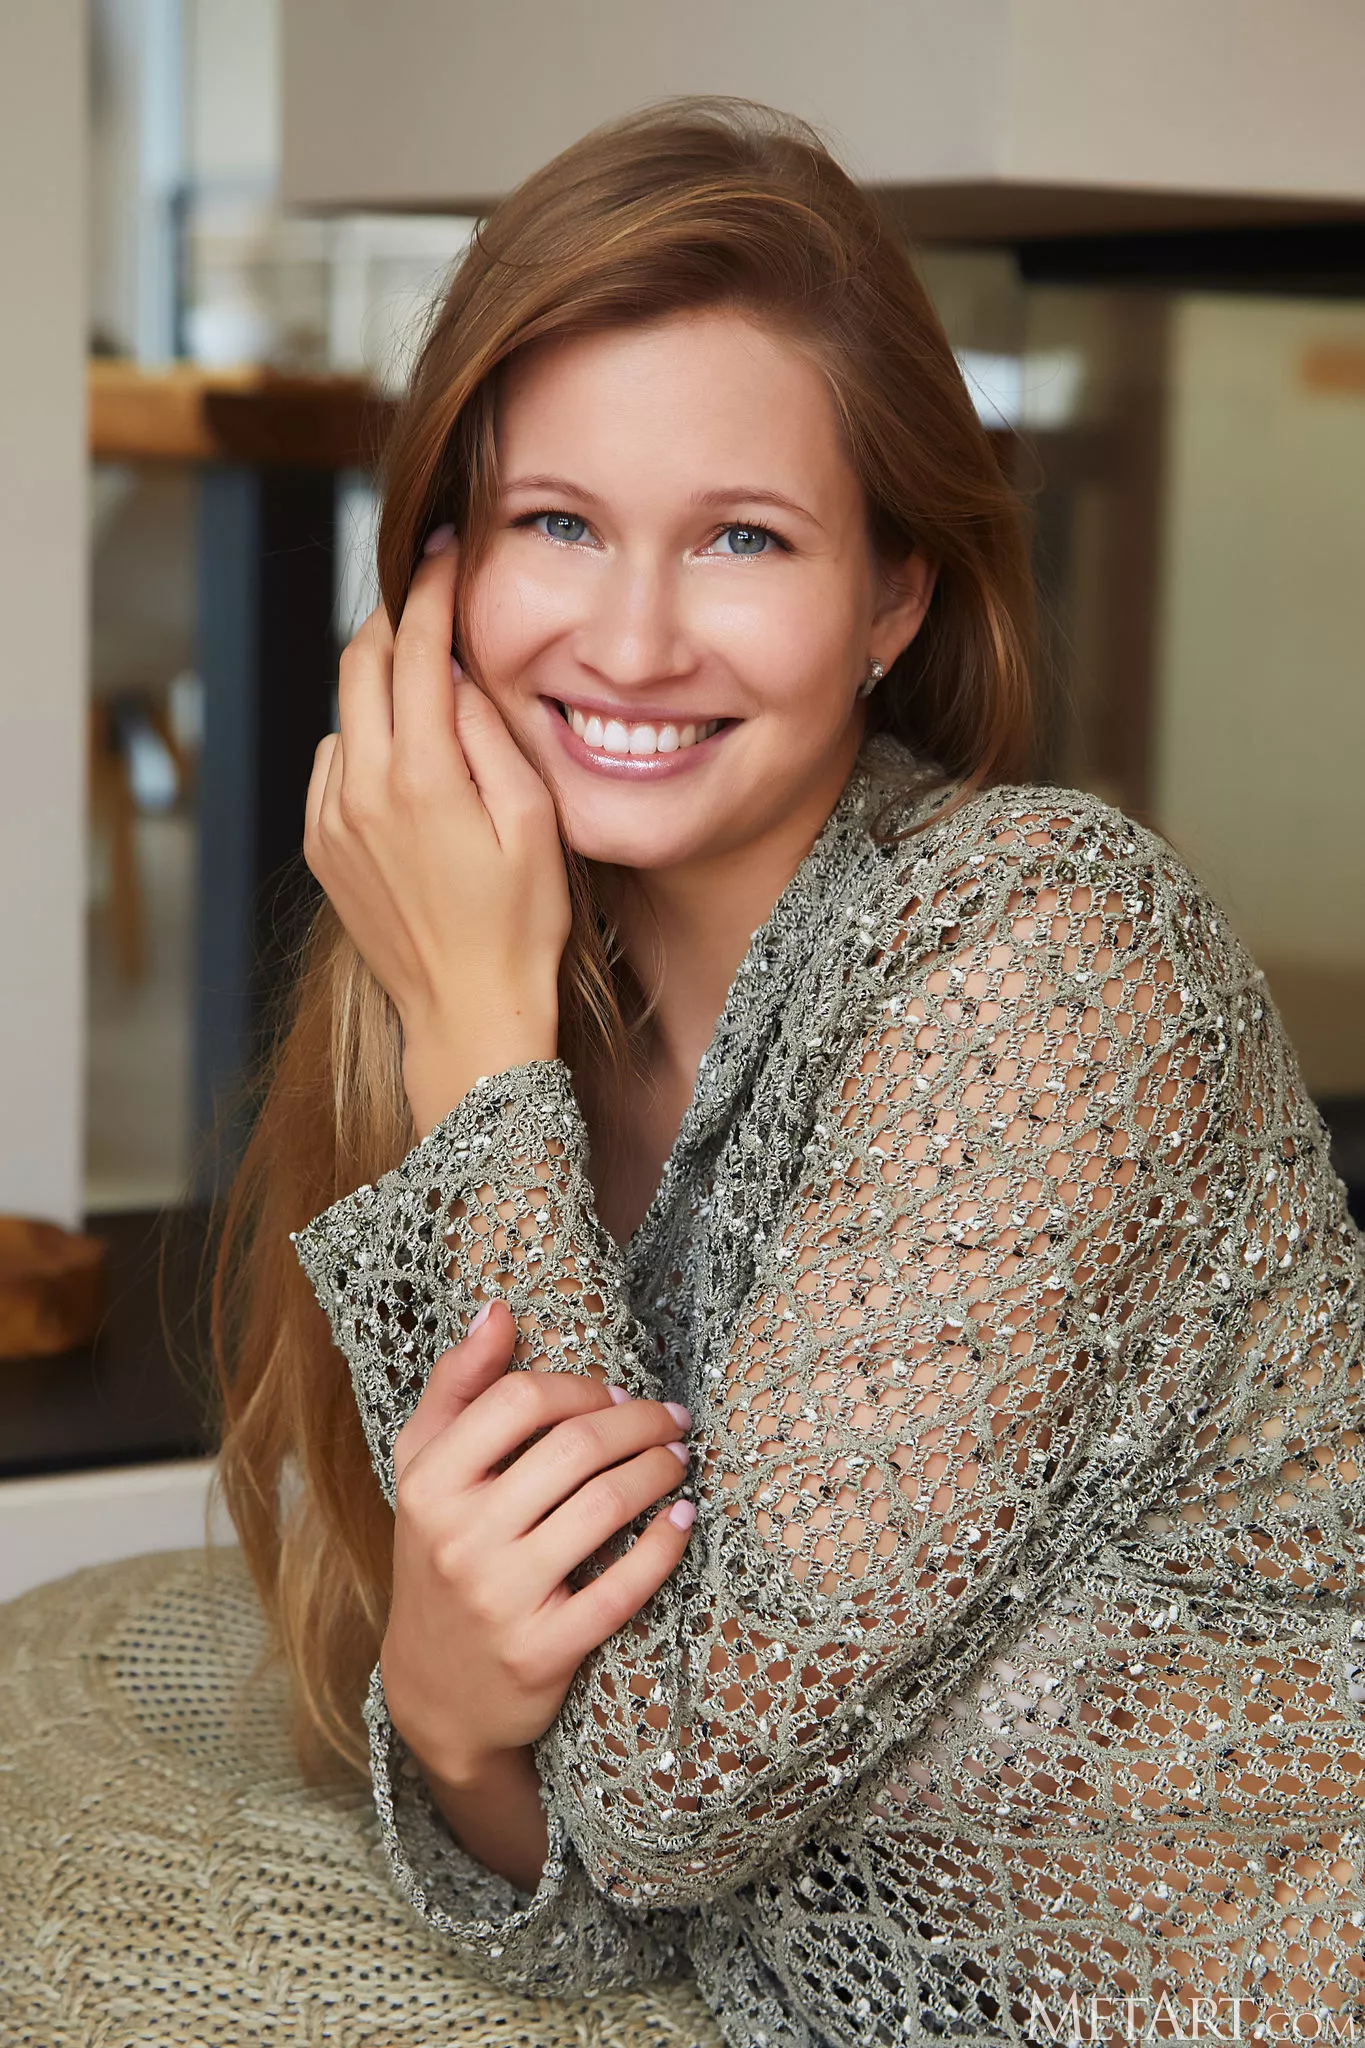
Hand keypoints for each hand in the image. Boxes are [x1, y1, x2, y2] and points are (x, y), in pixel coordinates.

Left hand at [303, 533, 570, 1136]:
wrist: (469, 1014)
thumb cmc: (520, 926)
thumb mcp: (535, 823)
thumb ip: (490, 737)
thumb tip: (453, 677)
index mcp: (422, 777)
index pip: (413, 650)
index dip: (430, 589)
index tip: (445, 552)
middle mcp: (362, 790)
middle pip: (358, 663)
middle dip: (391, 617)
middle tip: (428, 593)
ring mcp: (333, 819)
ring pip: (345, 713)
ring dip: (380, 683)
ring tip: (427, 683)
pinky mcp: (323, 846)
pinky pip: (334, 765)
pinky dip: (364, 741)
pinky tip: (406, 761)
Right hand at [380, 1299, 695, 1794]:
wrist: (435, 1690)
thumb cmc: (439, 1554)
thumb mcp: (424, 1470)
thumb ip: (456, 1386)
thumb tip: (497, 1310)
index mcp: (429, 1483)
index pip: (519, 1400)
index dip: (580, 1386)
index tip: (614, 1392)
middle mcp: (460, 1537)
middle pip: (574, 1448)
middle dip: (639, 1422)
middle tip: (672, 1418)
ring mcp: (502, 1597)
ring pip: (606, 1508)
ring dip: (660, 1471)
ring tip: (681, 1459)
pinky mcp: (543, 1651)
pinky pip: (624, 1587)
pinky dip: (665, 1545)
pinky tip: (683, 1519)